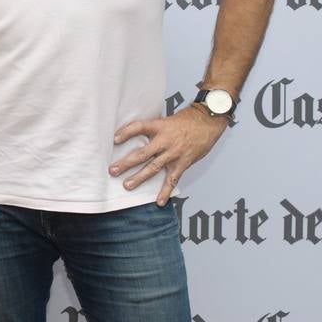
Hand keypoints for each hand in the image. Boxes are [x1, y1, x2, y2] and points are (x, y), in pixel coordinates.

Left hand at [110, 105, 228, 205]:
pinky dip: (165, 192)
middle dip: (126, 163)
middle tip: (113, 170)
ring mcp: (174, 153)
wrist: (208, 122)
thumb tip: (136, 135)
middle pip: (142, 153)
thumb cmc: (187, 120)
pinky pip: (172, 180)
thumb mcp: (167, 120)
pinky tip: (159, 201)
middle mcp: (165, 141)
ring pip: (153, 168)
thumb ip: (154, 129)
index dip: (126, 133)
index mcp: (159, 126)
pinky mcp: (182, 163)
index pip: (139, 127)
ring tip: (127, 185)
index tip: (114, 139)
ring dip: (139, 178)